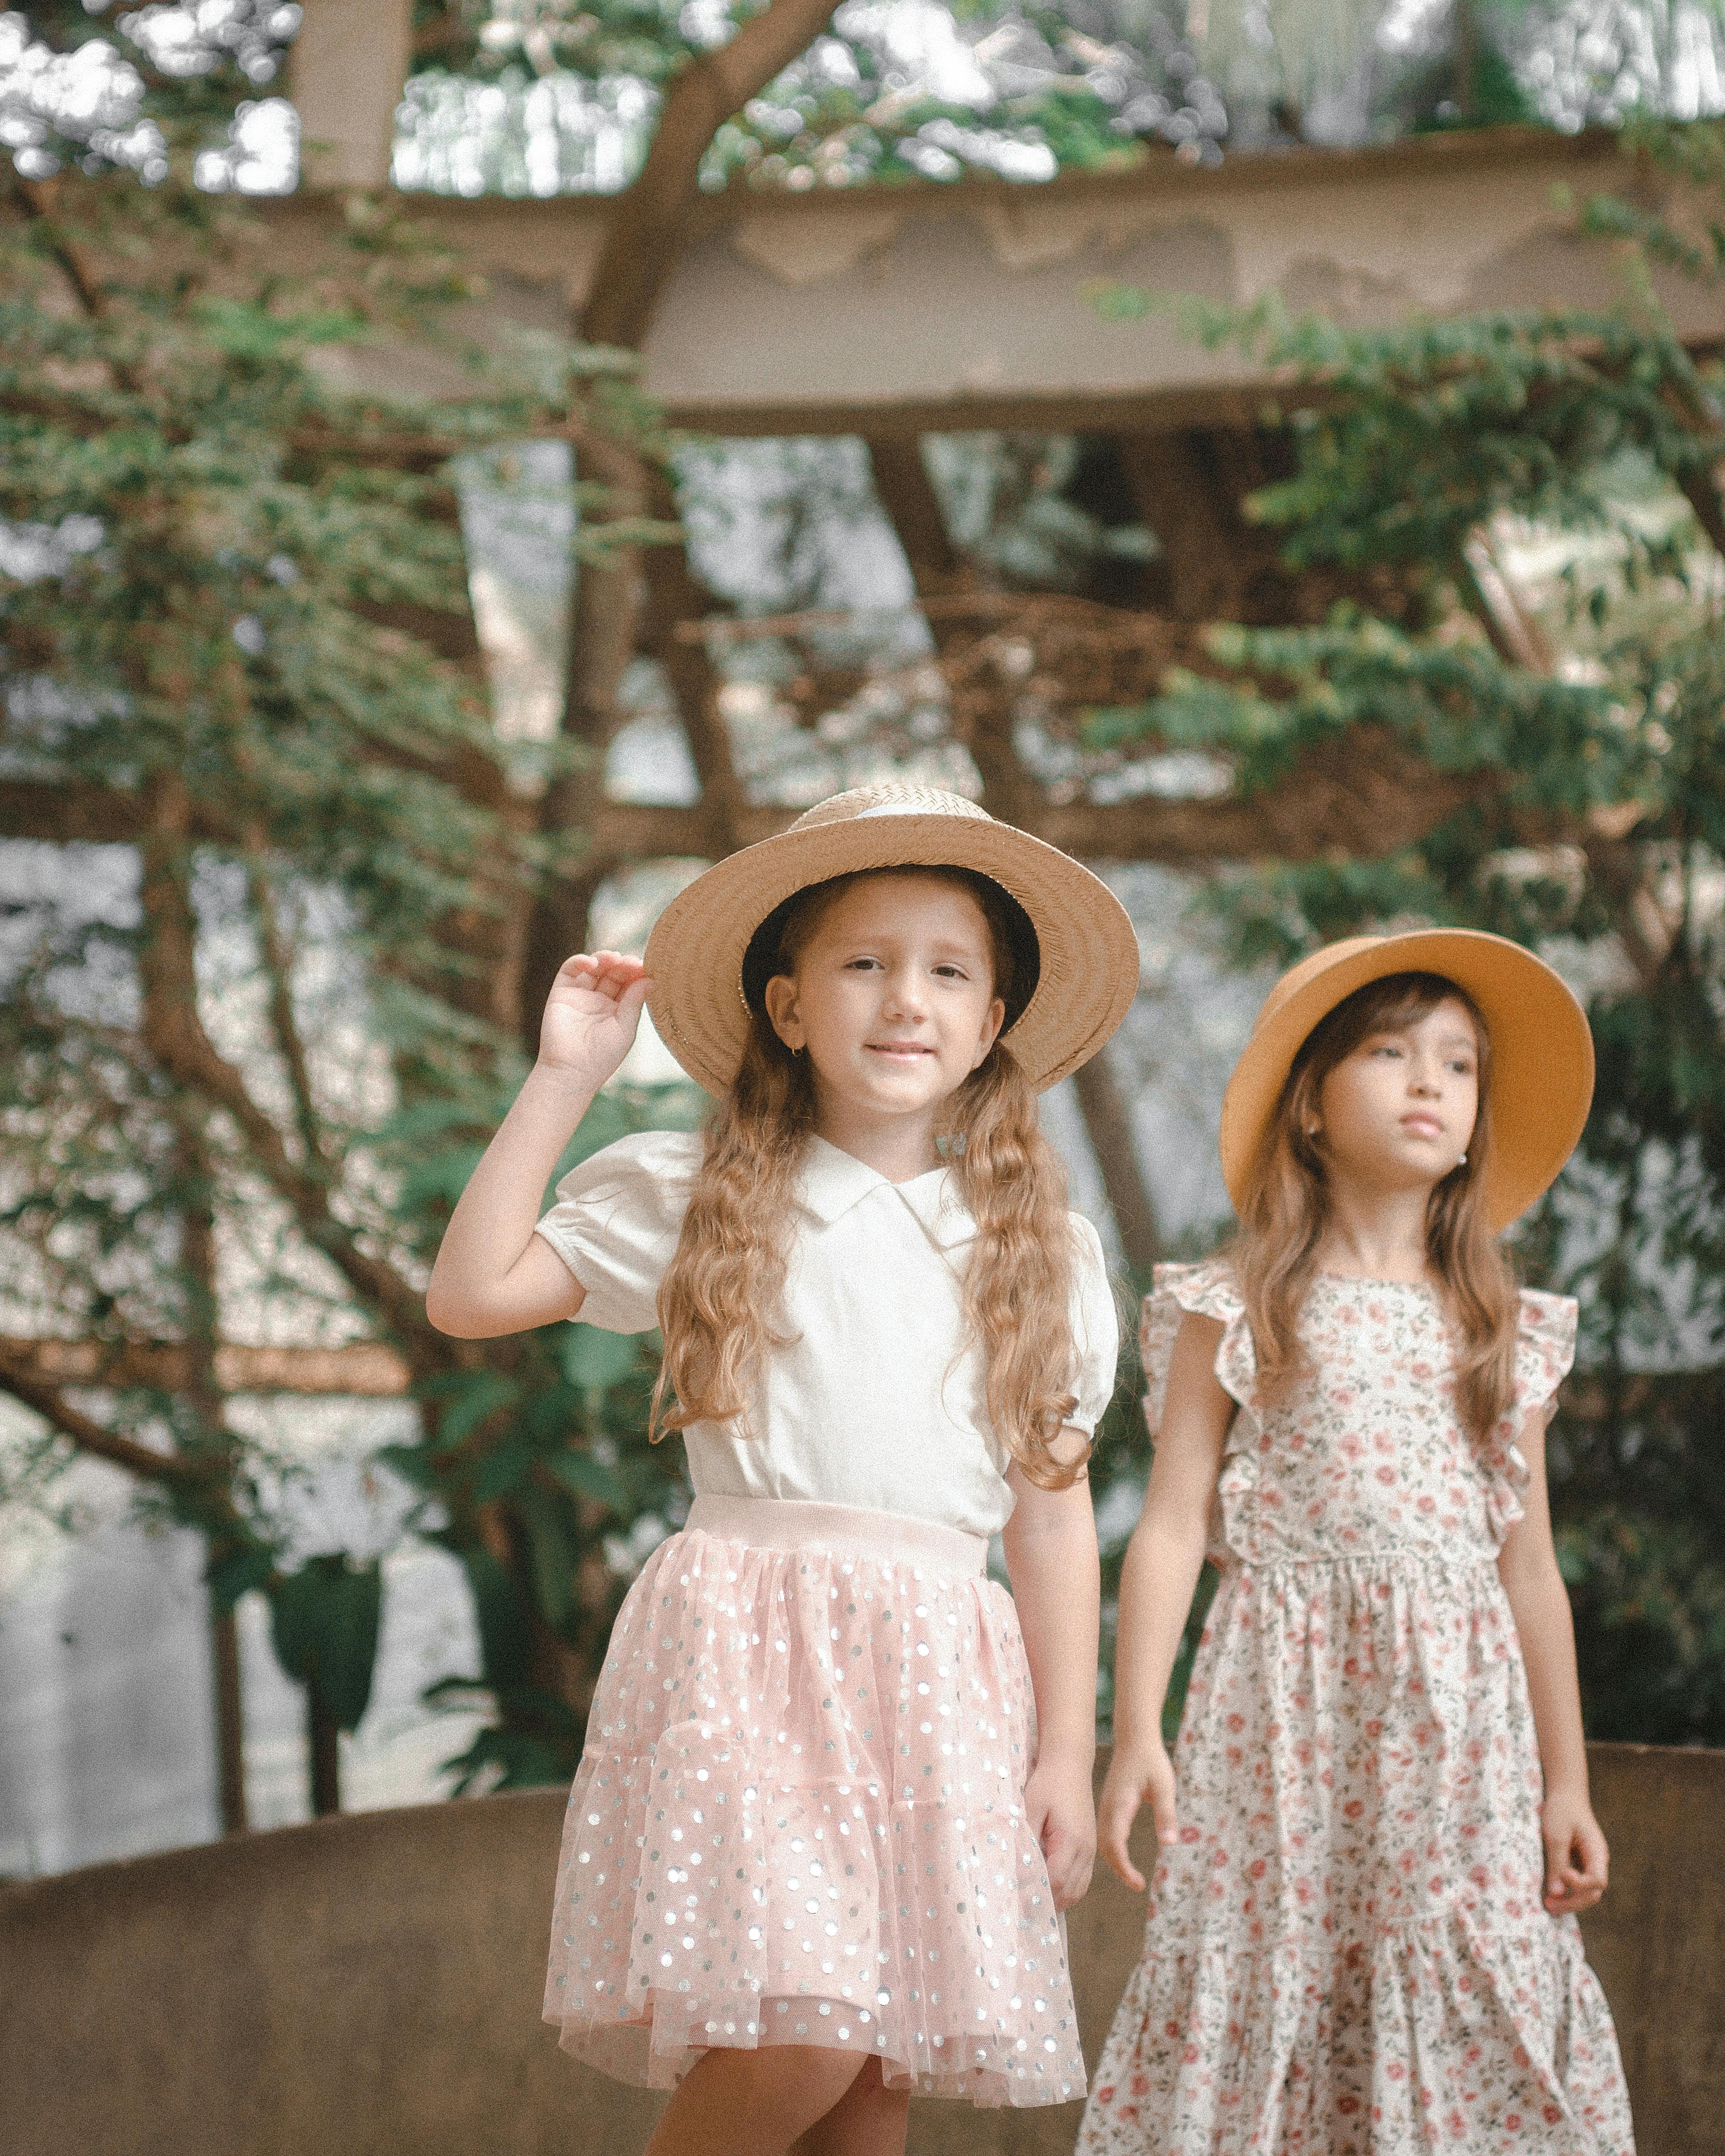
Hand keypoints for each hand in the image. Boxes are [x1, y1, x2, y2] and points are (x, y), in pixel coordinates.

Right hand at [538, 952, 651, 1085]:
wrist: (571, 1072)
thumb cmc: (602, 1057)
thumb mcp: (625, 1029)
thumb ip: (635, 1002)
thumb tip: (650, 979)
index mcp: (618, 1010)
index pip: (629, 984)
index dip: (636, 973)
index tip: (645, 967)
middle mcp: (599, 1000)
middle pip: (613, 973)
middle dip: (623, 965)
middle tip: (632, 962)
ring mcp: (580, 995)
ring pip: (594, 968)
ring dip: (604, 958)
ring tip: (615, 959)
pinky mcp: (561, 993)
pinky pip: (569, 970)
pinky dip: (580, 961)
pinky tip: (592, 963)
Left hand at [1023, 1747, 1095, 1910]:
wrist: (1070, 1764)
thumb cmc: (1047, 1783)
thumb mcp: (1030, 1807)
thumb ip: (1024, 1838)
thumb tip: (1016, 1869)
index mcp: (1071, 1839)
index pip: (1056, 1880)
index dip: (1037, 1893)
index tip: (1016, 1899)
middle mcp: (1086, 1849)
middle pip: (1069, 1891)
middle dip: (1048, 1903)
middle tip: (1024, 1911)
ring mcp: (1090, 1849)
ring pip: (1079, 1889)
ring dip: (1059, 1900)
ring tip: (1036, 1905)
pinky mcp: (1089, 1846)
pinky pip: (1083, 1878)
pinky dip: (1069, 1889)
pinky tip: (1051, 1889)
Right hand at [1097, 1737, 1177, 1891]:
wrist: (1135, 1738)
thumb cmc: (1152, 1760)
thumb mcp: (1164, 1786)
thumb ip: (1166, 1815)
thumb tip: (1169, 1844)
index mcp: (1119, 1806)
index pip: (1116, 1845)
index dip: (1125, 1868)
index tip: (1139, 1884)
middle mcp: (1107, 1809)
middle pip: (1105, 1848)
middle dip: (1118, 1869)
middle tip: (1138, 1885)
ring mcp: (1105, 1806)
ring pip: (1102, 1841)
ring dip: (1114, 1860)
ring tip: (1132, 1875)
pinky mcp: (1108, 1804)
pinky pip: (1104, 1833)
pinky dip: (1111, 1849)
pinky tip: (1122, 1855)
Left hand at [1541, 1788, 1607, 1913]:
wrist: (1565, 1793)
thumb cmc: (1562, 1810)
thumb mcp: (1557, 1834)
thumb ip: (1557, 1863)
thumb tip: (1556, 1893)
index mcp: (1598, 1853)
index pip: (1597, 1881)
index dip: (1580, 1884)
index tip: (1562, 1874)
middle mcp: (1596, 1862)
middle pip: (1592, 1893)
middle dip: (1572, 1902)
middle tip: (1549, 1906)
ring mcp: (1588, 1864)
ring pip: (1585, 1892)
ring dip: (1568, 1900)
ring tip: (1548, 1905)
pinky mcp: (1578, 1863)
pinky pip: (1576, 1884)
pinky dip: (1565, 1891)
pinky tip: (1550, 1895)